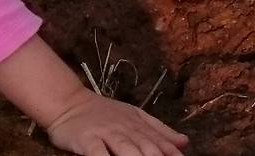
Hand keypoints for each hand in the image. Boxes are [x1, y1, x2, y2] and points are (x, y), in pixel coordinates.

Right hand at [47, 88, 188, 155]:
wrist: (70, 103)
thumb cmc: (104, 113)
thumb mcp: (135, 117)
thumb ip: (159, 131)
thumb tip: (184, 142)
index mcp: (139, 124)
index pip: (159, 141)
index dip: (170, 153)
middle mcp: (126, 129)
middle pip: (146, 146)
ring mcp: (106, 133)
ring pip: (126, 149)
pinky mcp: (87, 139)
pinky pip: (97, 152)